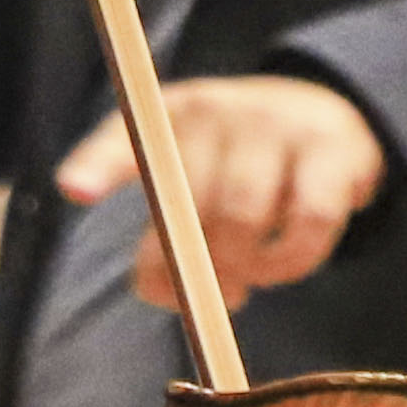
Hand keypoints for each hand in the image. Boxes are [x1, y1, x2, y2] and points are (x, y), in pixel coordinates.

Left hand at [56, 72, 388, 304]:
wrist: (323, 111)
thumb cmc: (236, 159)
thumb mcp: (185, 170)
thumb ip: (160, 235)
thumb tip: (166, 295)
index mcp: (167, 117)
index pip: (122, 139)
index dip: (96, 165)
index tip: (75, 191)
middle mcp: (215, 110)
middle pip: (184, 205)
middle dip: (191, 268)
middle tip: (209, 296)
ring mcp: (274, 123)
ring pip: (244, 215)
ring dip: (244, 267)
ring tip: (249, 279)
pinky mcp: (331, 148)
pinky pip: (310, 221)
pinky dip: (295, 259)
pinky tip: (287, 263)